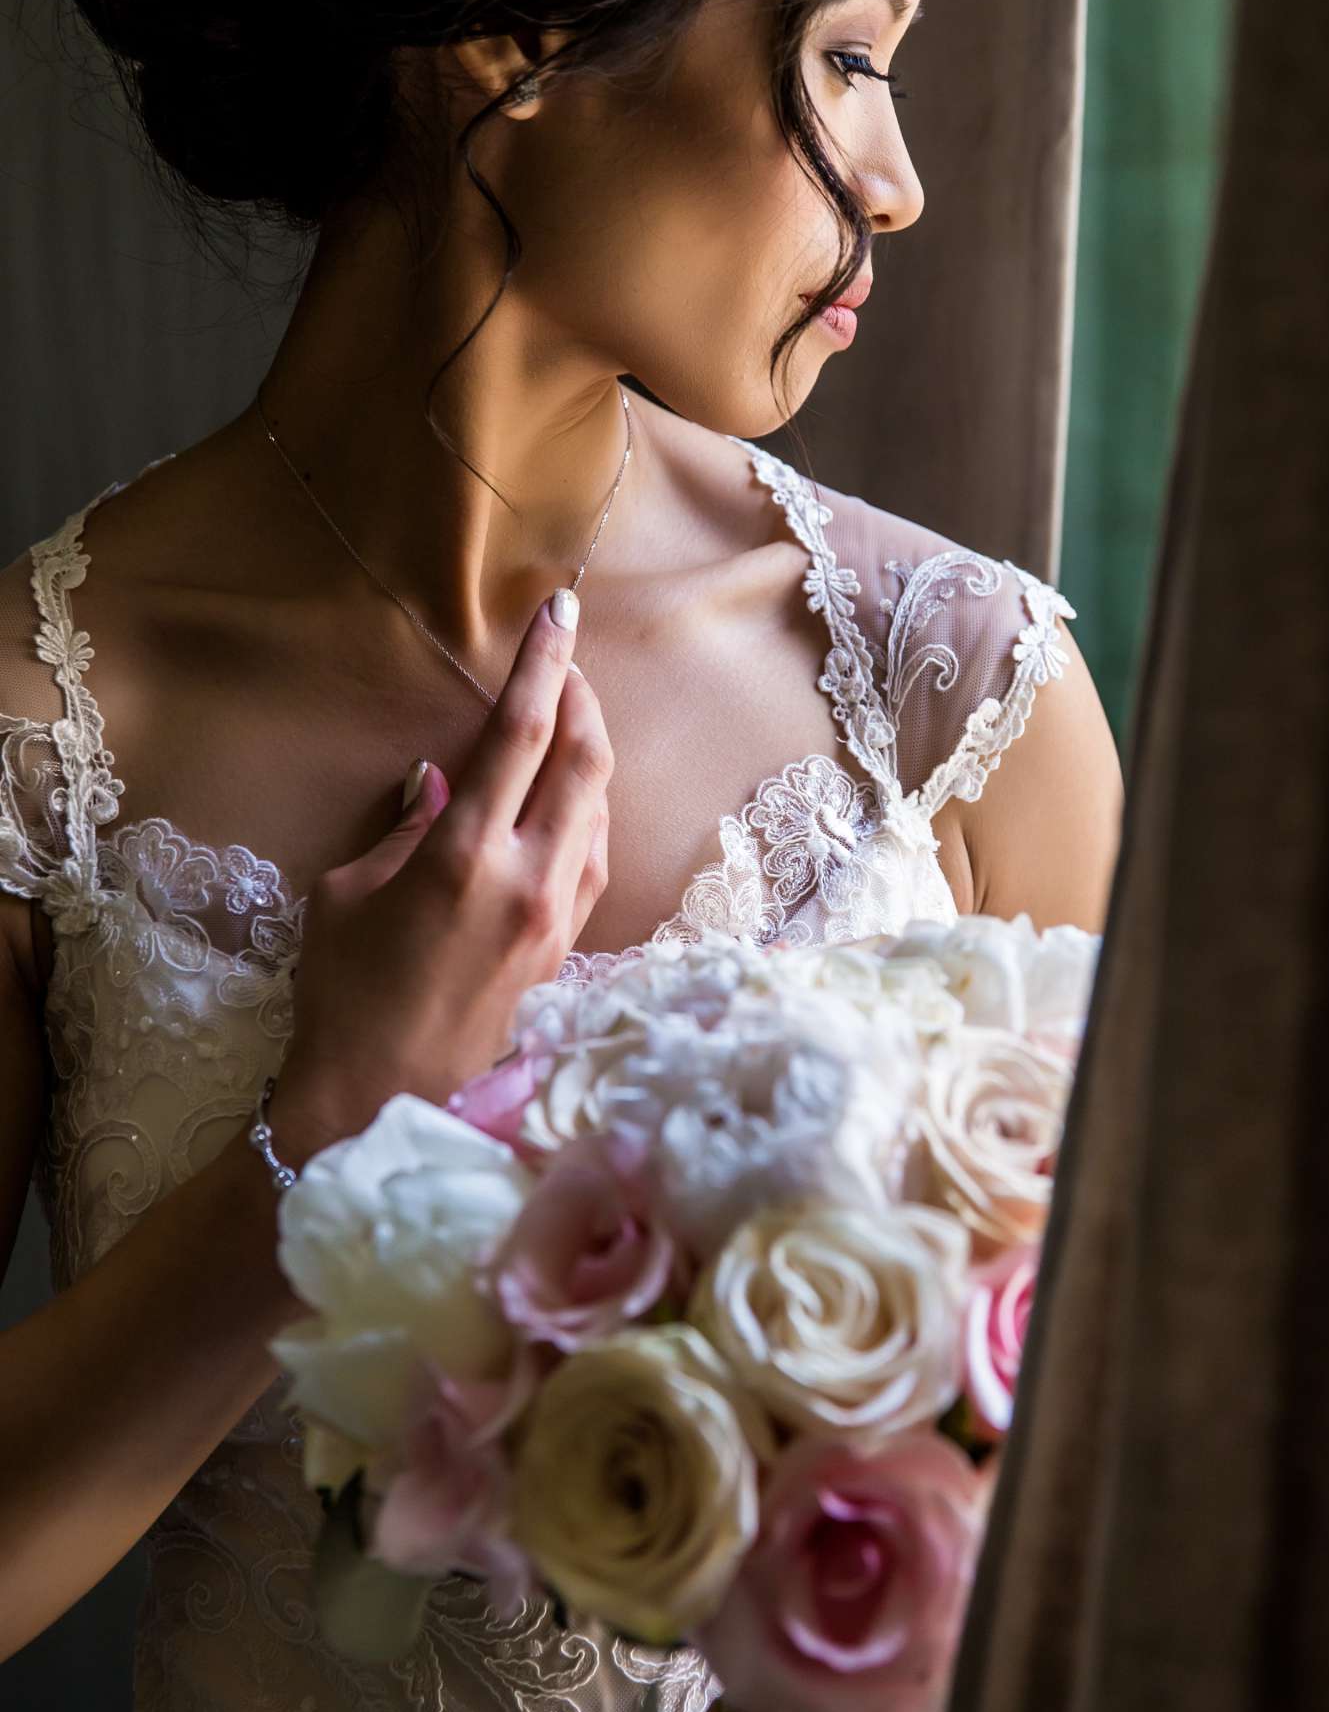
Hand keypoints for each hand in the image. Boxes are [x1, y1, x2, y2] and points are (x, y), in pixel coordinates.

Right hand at [269, 594, 610, 1166]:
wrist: (384, 1100)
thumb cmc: (346, 995)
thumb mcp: (349, 896)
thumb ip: (406, 829)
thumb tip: (443, 784)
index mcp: (468, 856)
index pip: (524, 733)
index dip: (546, 663)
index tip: (562, 610)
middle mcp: (530, 880)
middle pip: (586, 760)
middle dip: (582, 699)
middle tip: (566, 662)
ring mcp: (558, 917)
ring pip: (599, 808)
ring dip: (589, 754)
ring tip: (565, 723)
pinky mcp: (567, 948)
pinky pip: (593, 856)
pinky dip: (586, 811)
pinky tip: (566, 801)